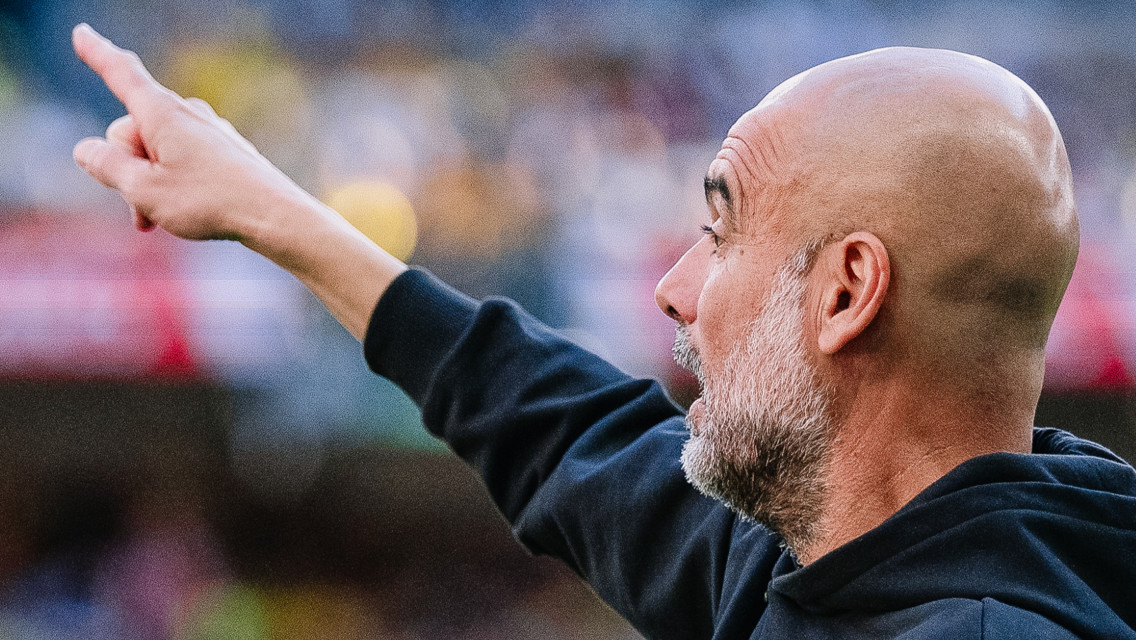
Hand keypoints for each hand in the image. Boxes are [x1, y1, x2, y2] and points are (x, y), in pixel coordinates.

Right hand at [71, 23, 303, 242]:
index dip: (97, 55)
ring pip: (158, 151)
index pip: (121, 75)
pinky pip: (184, 161)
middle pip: (133, 130)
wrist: (276, 216)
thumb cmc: (210, 202)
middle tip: (142, 208)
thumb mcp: (143, 189)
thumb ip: (107, 166)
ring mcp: (209, 130)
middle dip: (127, 168)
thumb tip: (86, 148)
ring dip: (149, 183)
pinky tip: (185, 211)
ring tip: (158, 219)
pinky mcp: (225, 150)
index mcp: (162, 113)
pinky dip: (174, 185)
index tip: (81, 32)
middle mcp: (187, 113)